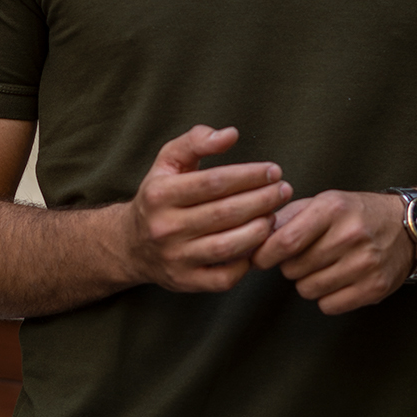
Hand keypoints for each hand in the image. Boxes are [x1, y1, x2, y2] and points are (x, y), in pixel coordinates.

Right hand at [125, 125, 291, 293]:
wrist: (132, 244)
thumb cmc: (160, 196)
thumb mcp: (168, 161)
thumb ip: (196, 141)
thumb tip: (230, 134)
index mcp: (160, 194)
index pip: (213, 182)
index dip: (248, 175)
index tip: (273, 170)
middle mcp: (165, 227)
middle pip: (225, 213)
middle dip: (262, 200)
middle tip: (284, 190)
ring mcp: (175, 258)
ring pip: (227, 247)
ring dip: (259, 230)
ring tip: (273, 215)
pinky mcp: (185, 282)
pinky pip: (224, 278)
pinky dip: (246, 263)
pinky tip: (257, 245)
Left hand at [251, 190, 414, 313]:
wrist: (407, 228)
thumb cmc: (355, 213)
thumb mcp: (323, 202)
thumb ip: (287, 217)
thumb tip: (252, 239)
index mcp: (333, 208)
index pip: (286, 241)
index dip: (264, 255)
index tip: (258, 259)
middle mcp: (350, 235)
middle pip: (293, 269)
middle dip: (290, 266)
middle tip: (304, 256)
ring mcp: (365, 263)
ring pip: (308, 290)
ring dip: (307, 282)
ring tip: (323, 266)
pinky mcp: (374, 288)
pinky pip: (328, 305)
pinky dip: (326, 297)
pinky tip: (337, 280)